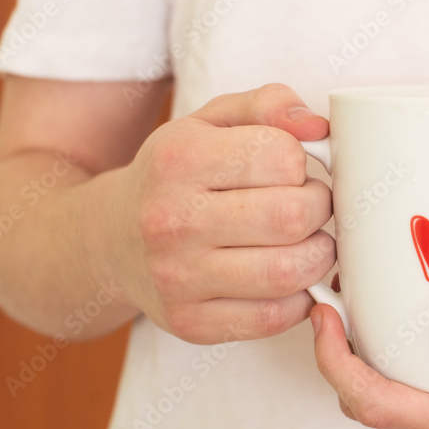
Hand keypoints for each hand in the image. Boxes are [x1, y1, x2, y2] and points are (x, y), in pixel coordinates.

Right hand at [100, 84, 334, 343]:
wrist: (109, 240)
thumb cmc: (176, 176)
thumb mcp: (210, 122)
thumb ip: (267, 105)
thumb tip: (318, 126)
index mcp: (180, 159)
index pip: (282, 157)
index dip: (303, 163)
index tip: (294, 170)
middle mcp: (172, 220)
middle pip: (292, 217)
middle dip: (319, 208)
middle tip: (310, 206)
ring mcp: (179, 278)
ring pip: (290, 272)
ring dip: (318, 255)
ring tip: (307, 241)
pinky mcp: (190, 322)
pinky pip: (274, 318)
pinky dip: (300, 298)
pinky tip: (288, 278)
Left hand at [311, 282, 428, 428]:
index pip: (381, 407)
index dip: (336, 364)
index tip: (324, 315)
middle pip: (375, 411)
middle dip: (338, 362)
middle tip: (332, 303)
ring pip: (392, 408)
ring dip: (362, 365)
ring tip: (357, 308)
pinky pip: (415, 399)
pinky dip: (391, 367)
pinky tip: (395, 326)